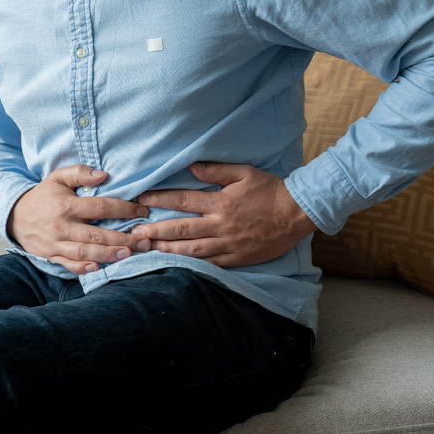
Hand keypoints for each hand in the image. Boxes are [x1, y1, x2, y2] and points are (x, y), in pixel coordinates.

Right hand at [7, 165, 150, 274]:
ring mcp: (56, 243)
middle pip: (97, 234)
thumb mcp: (58, 177)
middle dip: (123, 239)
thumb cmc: (43, 196)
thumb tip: (103, 175)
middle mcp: (62, 226)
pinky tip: (98, 267)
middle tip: (145, 240)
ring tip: (129, 254)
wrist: (15, 216)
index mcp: (66, 205)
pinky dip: (83, 268)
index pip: (100, 207)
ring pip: (85, 252)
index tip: (142, 211)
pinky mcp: (51, 256)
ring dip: (109, 254)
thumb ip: (80, 173)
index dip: (123, 209)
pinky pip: (69, 265)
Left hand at [132, 162, 317, 267]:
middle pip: (182, 228)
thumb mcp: (244, 173)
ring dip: (168, 249)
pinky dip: (192, 266)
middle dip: (156, 230)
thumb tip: (191, 166)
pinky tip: (177, 267)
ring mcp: (229, 244)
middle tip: (135, 233)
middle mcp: (221, 224)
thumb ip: (216, 170)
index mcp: (221, 202)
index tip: (142, 199)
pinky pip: (211, 264)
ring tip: (149, 250)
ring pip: (192, 250)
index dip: (160, 199)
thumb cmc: (271, 190)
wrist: (298, 213)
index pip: (183, 200)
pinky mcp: (238, 258)